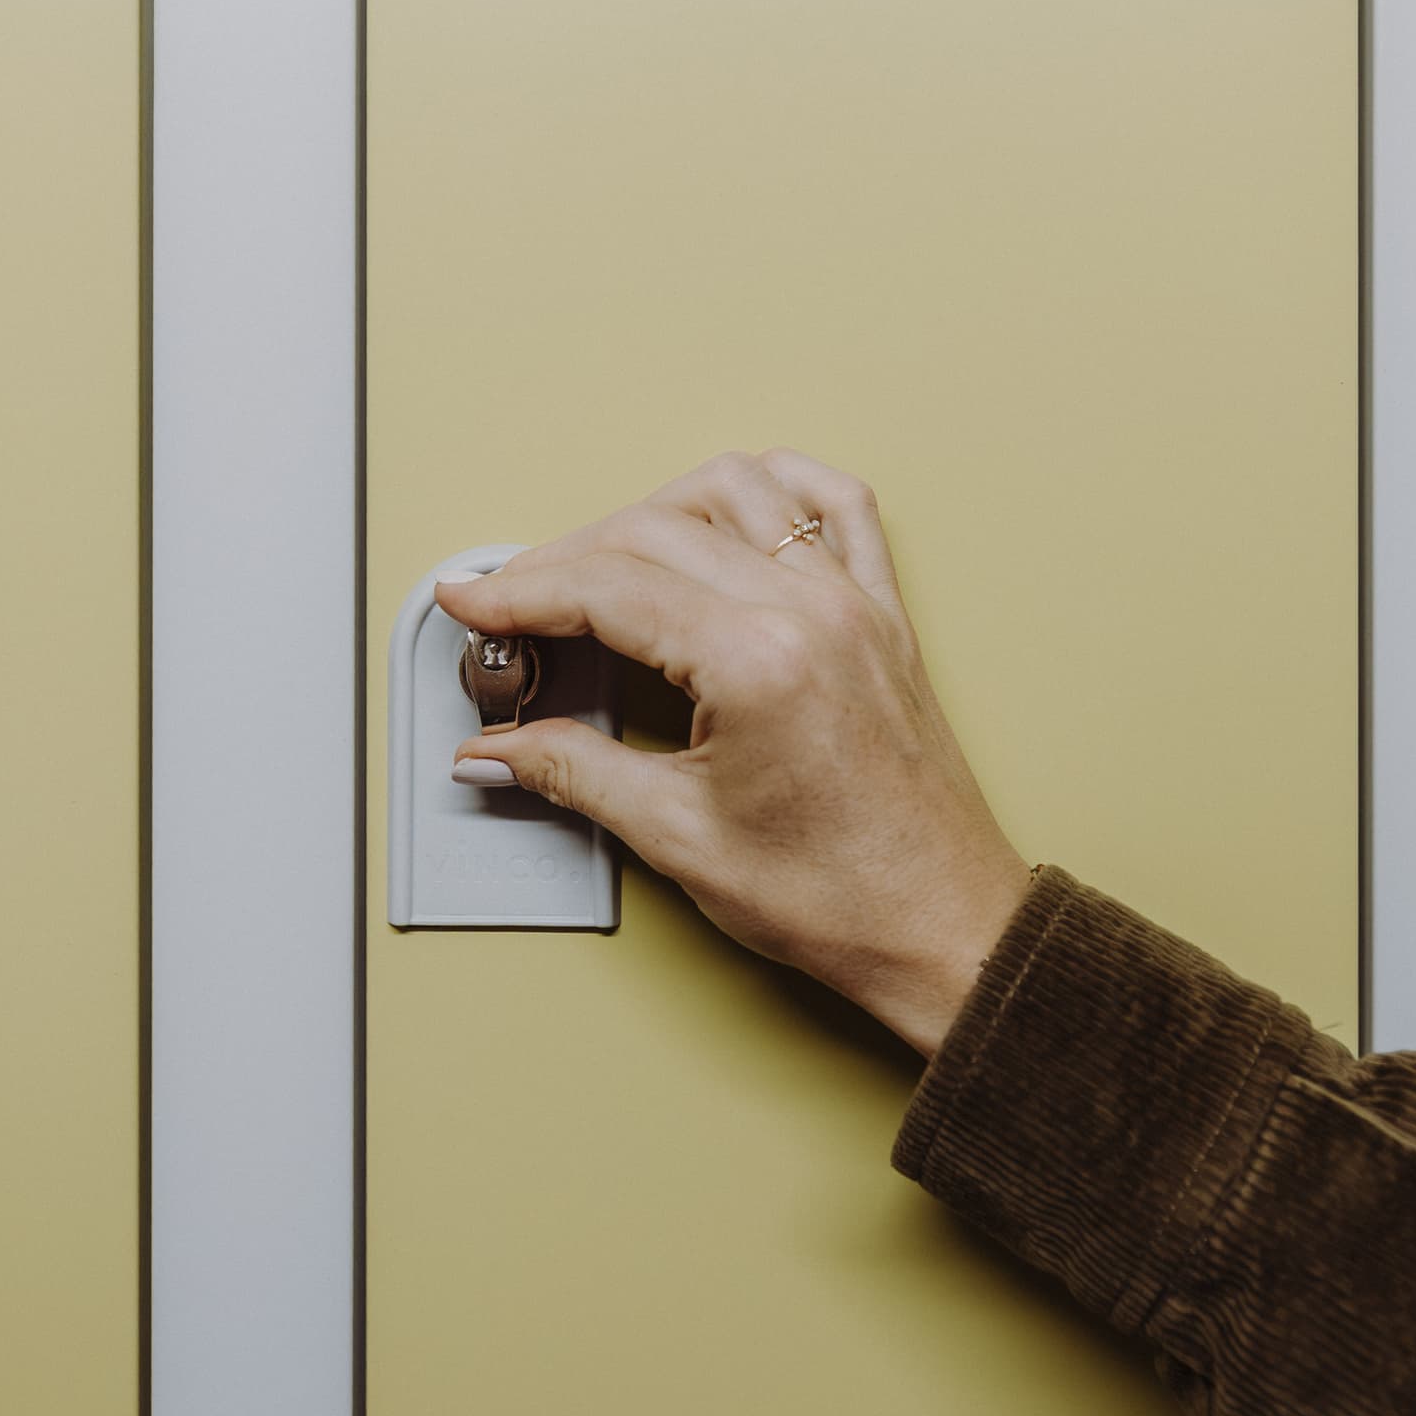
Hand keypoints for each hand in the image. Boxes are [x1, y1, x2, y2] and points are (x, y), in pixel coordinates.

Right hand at [433, 450, 1030, 1055]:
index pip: (608, 588)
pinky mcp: (884, 617)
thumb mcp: (680, 839)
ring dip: (655, 510)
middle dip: (566, 559)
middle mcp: (812, 612)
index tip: (472, 600)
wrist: (943, 928)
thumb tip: (498, 748)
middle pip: (655, 531)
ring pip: (738, 491)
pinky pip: (837, 504)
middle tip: (515, 605)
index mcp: (760, 662)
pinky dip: (775, 487)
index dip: (520, 591)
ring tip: (603, 562)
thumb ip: (575, 772)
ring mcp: (855, 604)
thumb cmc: (841, 899)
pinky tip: (729, 509)